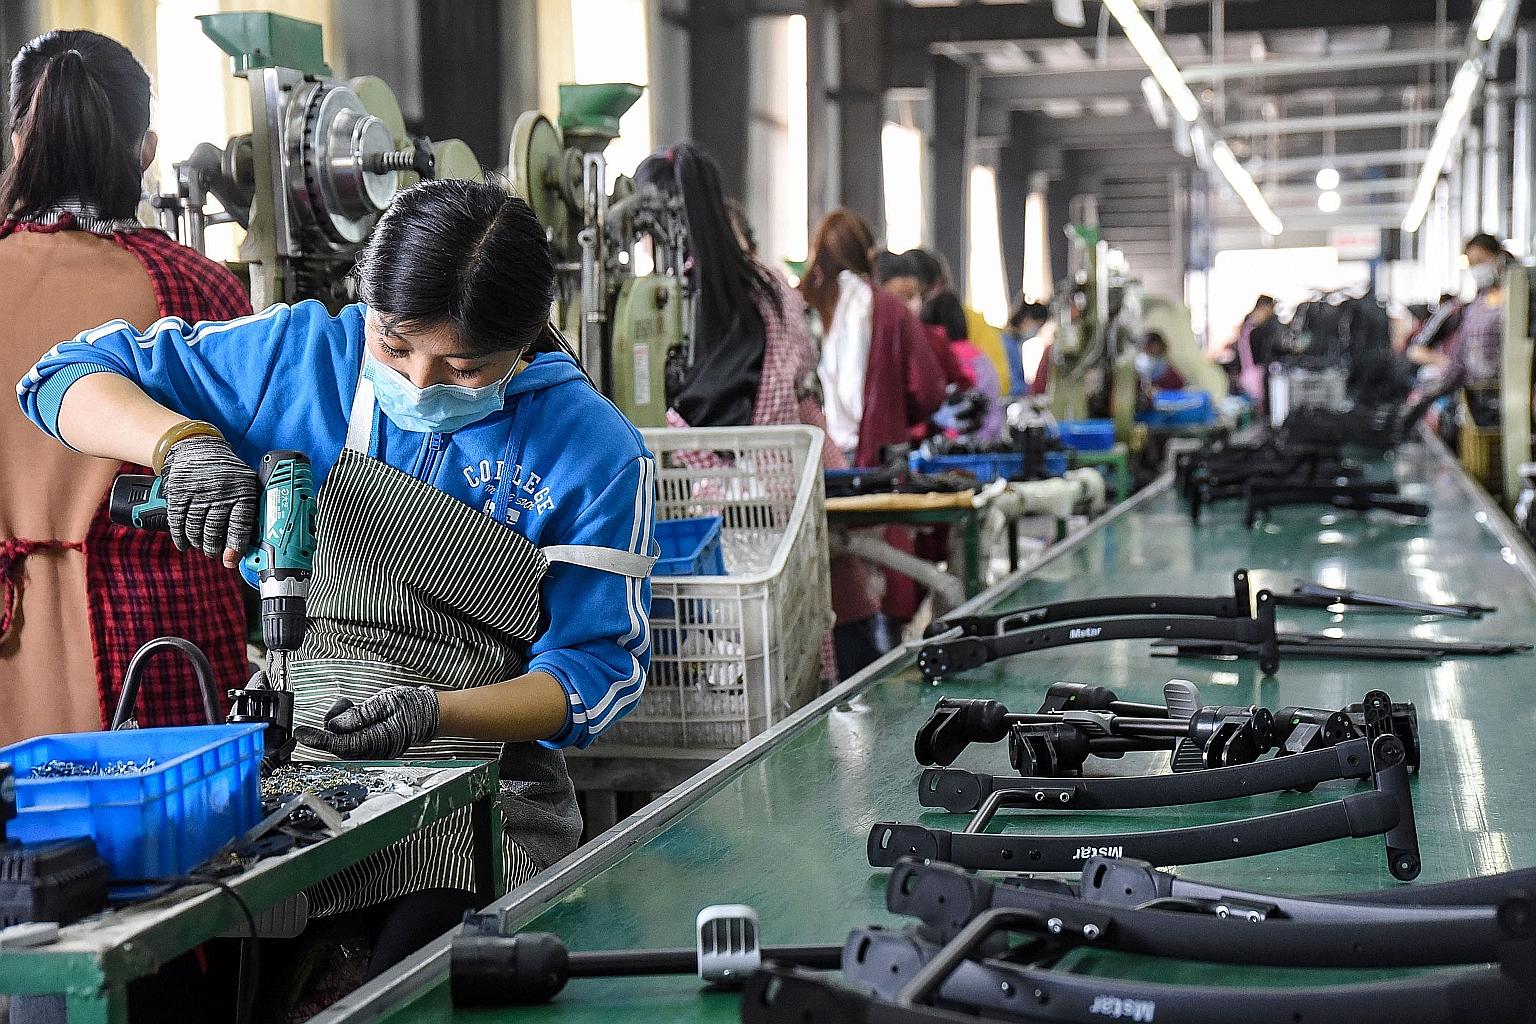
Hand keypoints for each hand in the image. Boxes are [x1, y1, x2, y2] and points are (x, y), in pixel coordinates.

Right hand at [160, 433, 258, 565]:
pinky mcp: (178, 491)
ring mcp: (198, 490)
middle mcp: (221, 490)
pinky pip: (178, 521)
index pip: (240, 524)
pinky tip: (184, 544)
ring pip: (195, 527)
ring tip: (202, 546)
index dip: (235, 546)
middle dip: (213, 547)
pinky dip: (180, 537)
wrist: (199, 448)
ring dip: (198, 543)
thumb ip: (249, 510)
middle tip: (214, 553)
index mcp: (243, 490)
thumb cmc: (228, 474)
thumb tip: (252, 545)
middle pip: (214, 529)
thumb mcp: (246, 486)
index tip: (231, 560)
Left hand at [294, 687, 440, 758]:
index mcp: (378, 740)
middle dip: (330, 726)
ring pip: (342, 741)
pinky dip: (345, 726)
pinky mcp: (371, 746)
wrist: (430, 714)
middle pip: (338, 744)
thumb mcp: (385, 703)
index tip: (300, 733)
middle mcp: (373, 751)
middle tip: (341, 705)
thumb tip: (334, 725)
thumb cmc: (411, 706)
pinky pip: (350, 740)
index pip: (340, 744)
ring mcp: (372, 750)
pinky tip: (353, 711)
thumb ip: (359, 715)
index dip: (318, 739)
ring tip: (350, 704)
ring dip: (339, 724)